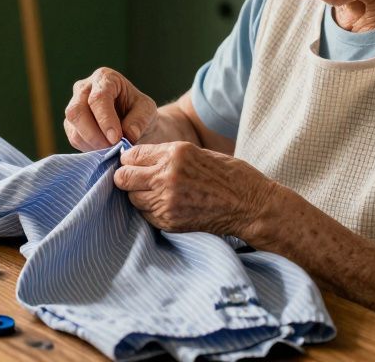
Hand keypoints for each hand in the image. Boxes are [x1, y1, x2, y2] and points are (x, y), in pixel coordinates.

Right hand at [63, 67, 158, 150]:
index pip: (98, 98)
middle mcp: (84, 88)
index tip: (116, 138)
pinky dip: (88, 148)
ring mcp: (74, 105)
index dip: (105, 120)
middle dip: (93, 134)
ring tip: (111, 151)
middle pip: (77, 111)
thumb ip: (140, 120)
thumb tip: (129, 135)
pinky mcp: (71, 123)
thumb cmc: (139, 110)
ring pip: (73, 127)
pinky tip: (104, 150)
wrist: (133, 120)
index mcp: (105, 78)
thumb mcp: (147, 110)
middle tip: (112, 149)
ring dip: (92, 144)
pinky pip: (73, 138)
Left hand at [113, 141, 277, 235]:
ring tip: (157, 194)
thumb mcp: (196, 152)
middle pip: (123, 178)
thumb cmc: (228, 175)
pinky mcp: (170, 222)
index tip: (133, 164)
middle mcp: (167, 176)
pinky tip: (167, 206)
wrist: (251, 205)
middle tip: (137, 181)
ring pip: (133, 198)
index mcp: (174, 153)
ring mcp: (167, 201)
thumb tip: (136, 159)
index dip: (129, 160)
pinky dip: (151, 211)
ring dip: (140, 196)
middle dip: (127, 178)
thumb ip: (165, 155)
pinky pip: (146, 215)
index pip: (131, 156)